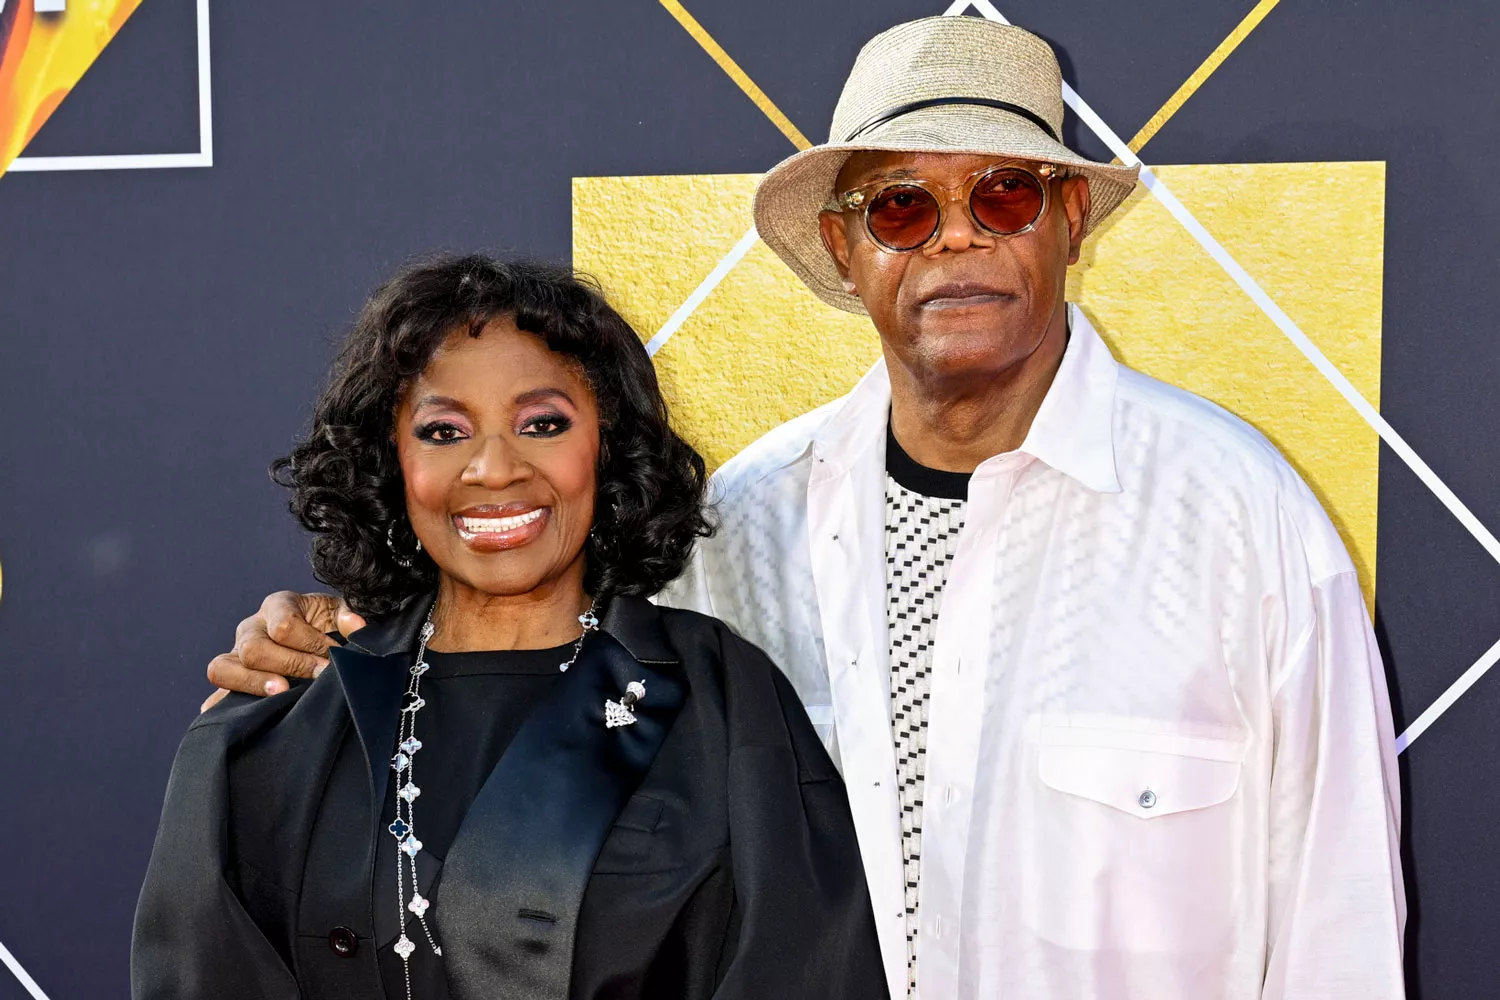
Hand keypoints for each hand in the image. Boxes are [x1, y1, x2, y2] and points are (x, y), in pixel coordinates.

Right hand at [201, 592, 366, 710]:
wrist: (313, 638)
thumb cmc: (326, 624)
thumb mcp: (339, 613)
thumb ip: (348, 615)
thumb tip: (355, 625)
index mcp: (278, 606)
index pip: (284, 624)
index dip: (311, 643)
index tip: (333, 657)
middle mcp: (252, 627)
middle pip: (254, 648)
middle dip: (290, 664)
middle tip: (318, 676)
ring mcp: (235, 654)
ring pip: (223, 668)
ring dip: (254, 683)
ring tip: (282, 692)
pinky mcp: (229, 678)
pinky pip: (215, 692)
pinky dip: (221, 705)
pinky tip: (241, 715)